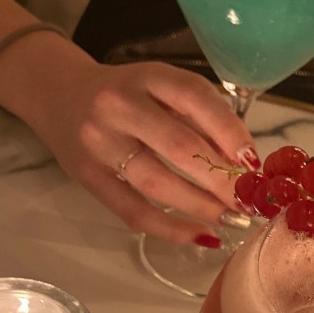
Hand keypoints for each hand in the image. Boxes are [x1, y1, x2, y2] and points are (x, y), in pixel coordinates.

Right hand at [0, 36, 255, 243]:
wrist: (59, 94)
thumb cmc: (127, 93)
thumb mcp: (161, 86)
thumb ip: (200, 114)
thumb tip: (245, 163)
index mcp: (147, 77)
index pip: (195, 99)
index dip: (230, 133)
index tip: (254, 163)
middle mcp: (118, 106)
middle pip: (179, 146)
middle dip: (221, 180)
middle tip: (249, 201)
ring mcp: (99, 143)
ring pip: (157, 182)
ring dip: (201, 206)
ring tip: (230, 218)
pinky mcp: (87, 176)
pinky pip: (133, 210)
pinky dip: (170, 228)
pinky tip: (200, 235)